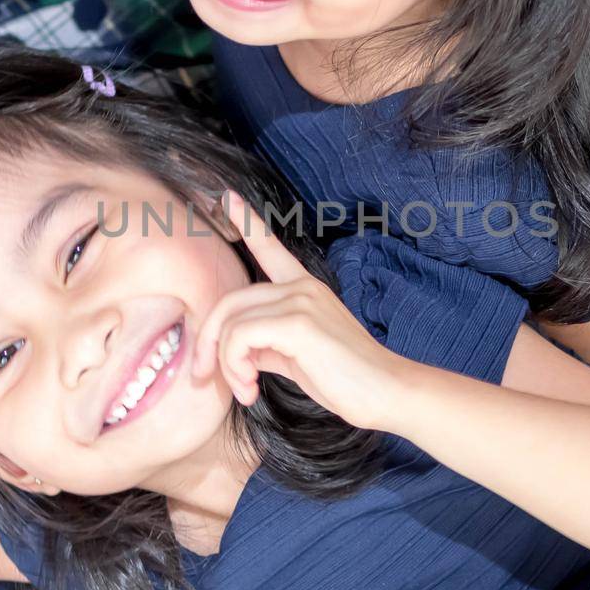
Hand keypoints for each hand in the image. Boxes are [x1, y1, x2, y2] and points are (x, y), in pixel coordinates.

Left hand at [190, 190, 406, 432]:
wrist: (384, 392)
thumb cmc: (345, 380)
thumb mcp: (296, 357)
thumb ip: (265, 345)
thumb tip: (236, 354)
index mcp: (304, 288)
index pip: (271, 248)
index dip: (248, 223)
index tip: (227, 197)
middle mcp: (301, 286)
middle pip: (230, 300)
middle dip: (208, 341)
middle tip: (205, 376)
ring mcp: (300, 300)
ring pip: (230, 322)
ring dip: (225, 363)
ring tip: (244, 390)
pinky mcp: (297, 322)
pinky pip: (239, 337)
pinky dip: (235, 366)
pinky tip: (252, 388)